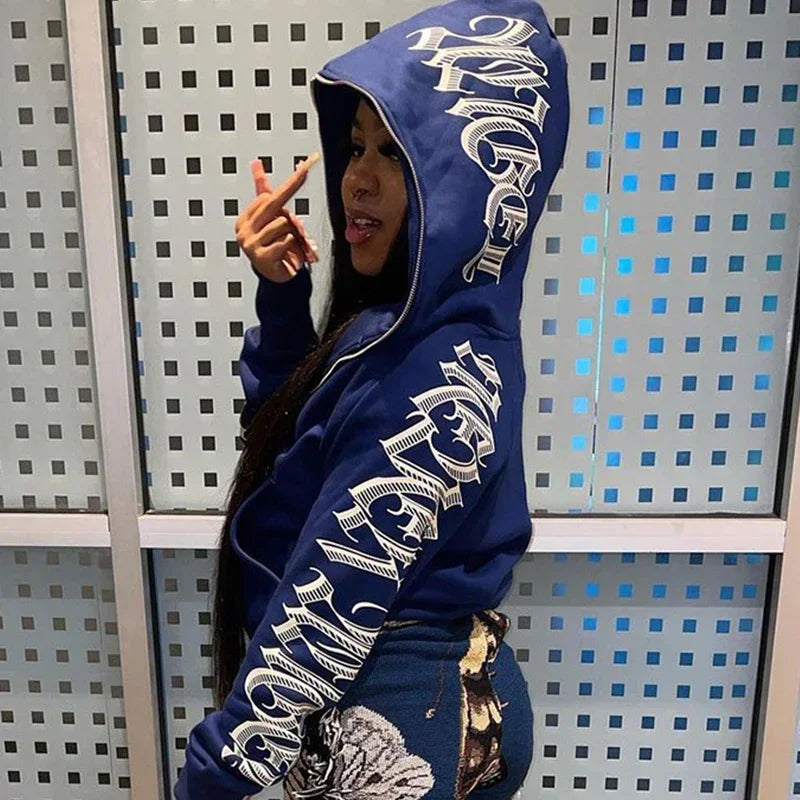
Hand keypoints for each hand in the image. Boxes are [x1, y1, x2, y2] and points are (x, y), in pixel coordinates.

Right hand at [235, 155, 319, 282]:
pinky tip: (287, 252)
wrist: (275, 277)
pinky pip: (286, 240)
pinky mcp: (261, 257)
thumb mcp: (269, 220)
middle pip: (271, 204)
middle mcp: (244, 231)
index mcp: (244, 220)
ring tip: (288, 243)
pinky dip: (292, 244)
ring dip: (292, 231)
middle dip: (291, 187)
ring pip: (282, 223)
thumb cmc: (273, 246)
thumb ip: (262, 192)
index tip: (302, 169)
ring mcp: (250, 244)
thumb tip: (256, 163)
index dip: (287, 186)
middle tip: (305, 171)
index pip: (265, 196)